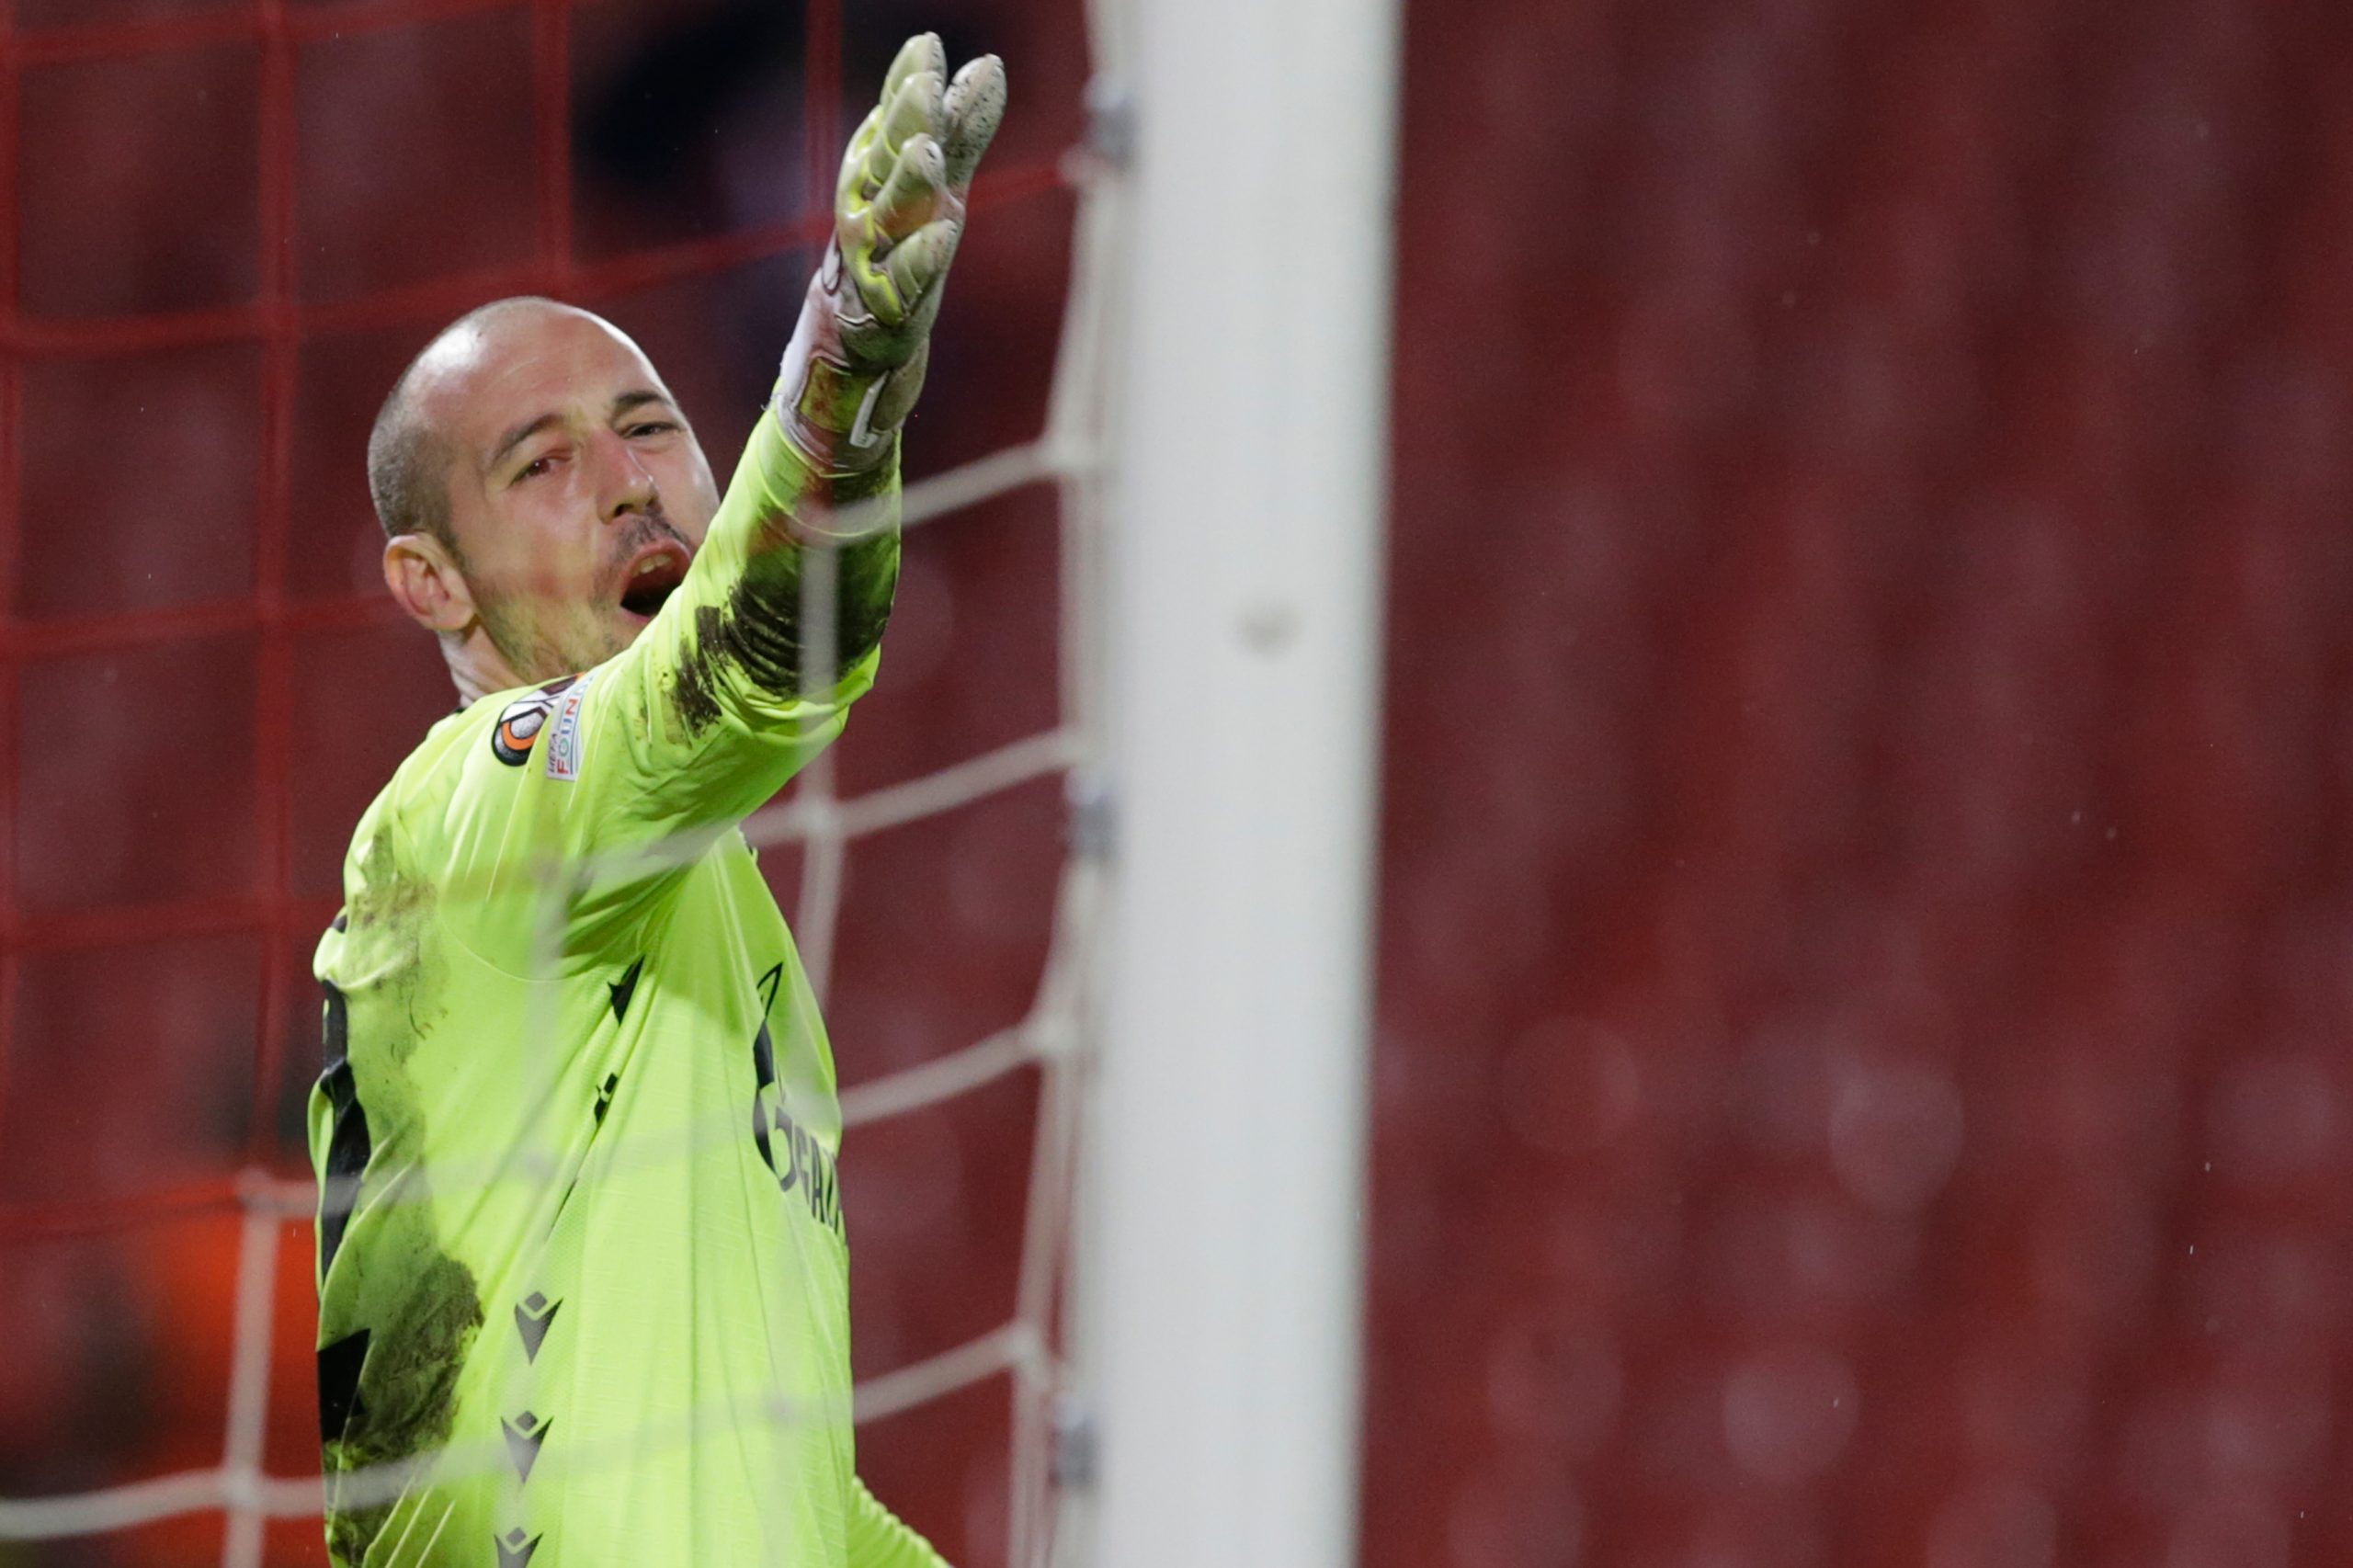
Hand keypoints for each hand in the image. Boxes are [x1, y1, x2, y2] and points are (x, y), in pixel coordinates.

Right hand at [777, 33, 1006, 471]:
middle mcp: (868, 216)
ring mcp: (873, 265)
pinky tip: (942, 235)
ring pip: (888, 219)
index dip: (906, 85)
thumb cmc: (897, 262)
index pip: (894, 125)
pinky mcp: (886, 314)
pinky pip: (902, 286)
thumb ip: (961, 131)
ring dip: (907, 185)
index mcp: (876, 180)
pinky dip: (920, 260)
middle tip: (925, 82)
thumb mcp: (934, 191)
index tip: (926, 45)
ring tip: (928, 153)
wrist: (859, 356)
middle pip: (886, 162)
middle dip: (903, 122)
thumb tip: (987, 65)